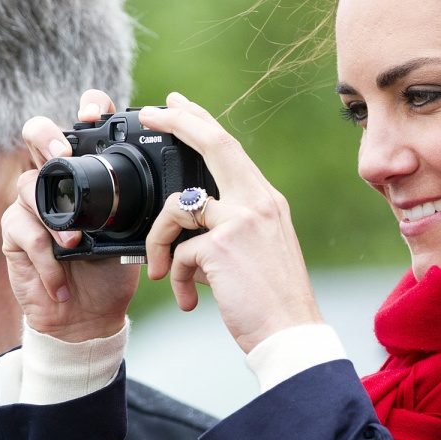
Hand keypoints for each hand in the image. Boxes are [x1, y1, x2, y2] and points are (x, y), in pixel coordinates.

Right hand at [1, 90, 138, 341]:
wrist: (90, 315)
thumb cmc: (113, 268)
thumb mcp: (137, 234)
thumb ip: (145, 206)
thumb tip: (176, 188)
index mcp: (87, 172)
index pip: (83, 126)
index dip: (86, 108)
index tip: (95, 116)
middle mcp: (56, 180)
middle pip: (36, 132)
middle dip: (47, 135)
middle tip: (62, 152)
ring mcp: (31, 205)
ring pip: (27, 184)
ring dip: (53, 218)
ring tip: (74, 244)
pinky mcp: (14, 234)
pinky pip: (23, 232)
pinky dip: (46, 259)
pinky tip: (60, 278)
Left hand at [138, 92, 323, 352]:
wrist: (290, 334)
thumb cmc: (273, 302)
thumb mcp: (258, 252)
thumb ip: (231, 230)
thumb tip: (190, 232)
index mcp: (267, 202)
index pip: (230, 148)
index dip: (201, 122)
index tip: (176, 105)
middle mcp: (258, 203)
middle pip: (214, 143)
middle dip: (177, 121)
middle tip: (150, 113)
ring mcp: (241, 221)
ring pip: (177, 207)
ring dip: (159, 241)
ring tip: (163, 271)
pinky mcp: (222, 246)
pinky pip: (179, 253)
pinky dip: (177, 278)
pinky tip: (190, 300)